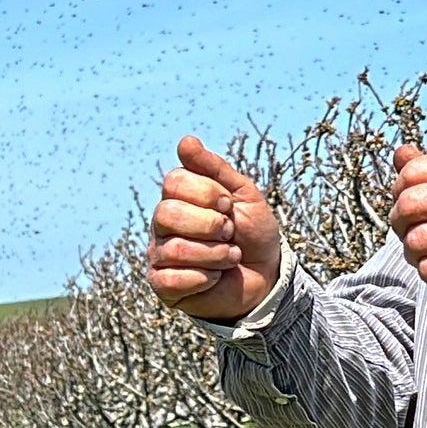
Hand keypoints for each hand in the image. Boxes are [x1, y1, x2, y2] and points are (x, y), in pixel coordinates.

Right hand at [147, 136, 282, 320]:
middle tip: (229, 232)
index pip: (174, 182)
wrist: (266, 276)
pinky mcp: (163, 286)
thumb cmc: (252, 233)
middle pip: (167, 213)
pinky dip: (205, 278)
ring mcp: (160, 254)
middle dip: (210, 224)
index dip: (208, 193)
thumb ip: (215, 168)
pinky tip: (215, 277)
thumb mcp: (243, 194)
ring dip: (215, 254)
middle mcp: (163, 224)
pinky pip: (172, 279)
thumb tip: (185, 141)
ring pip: (174, 249)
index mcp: (178, 197)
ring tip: (230, 257)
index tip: (229, 205)